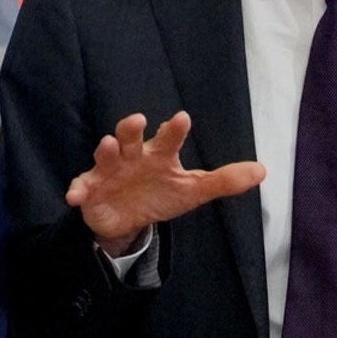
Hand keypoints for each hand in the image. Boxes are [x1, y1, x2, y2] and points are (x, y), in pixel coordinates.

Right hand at [66, 111, 264, 255]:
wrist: (127, 218)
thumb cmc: (160, 194)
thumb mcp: (192, 190)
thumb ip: (224, 181)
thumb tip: (263, 170)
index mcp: (158, 155)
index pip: (167, 139)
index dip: (174, 130)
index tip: (182, 118)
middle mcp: (132, 156)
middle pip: (130, 137)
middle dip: (132, 128)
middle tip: (138, 119)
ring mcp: (109, 171)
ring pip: (105, 156)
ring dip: (105, 150)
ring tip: (108, 144)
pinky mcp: (91, 190)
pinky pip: (82, 187)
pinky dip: (77, 190)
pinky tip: (73, 195)